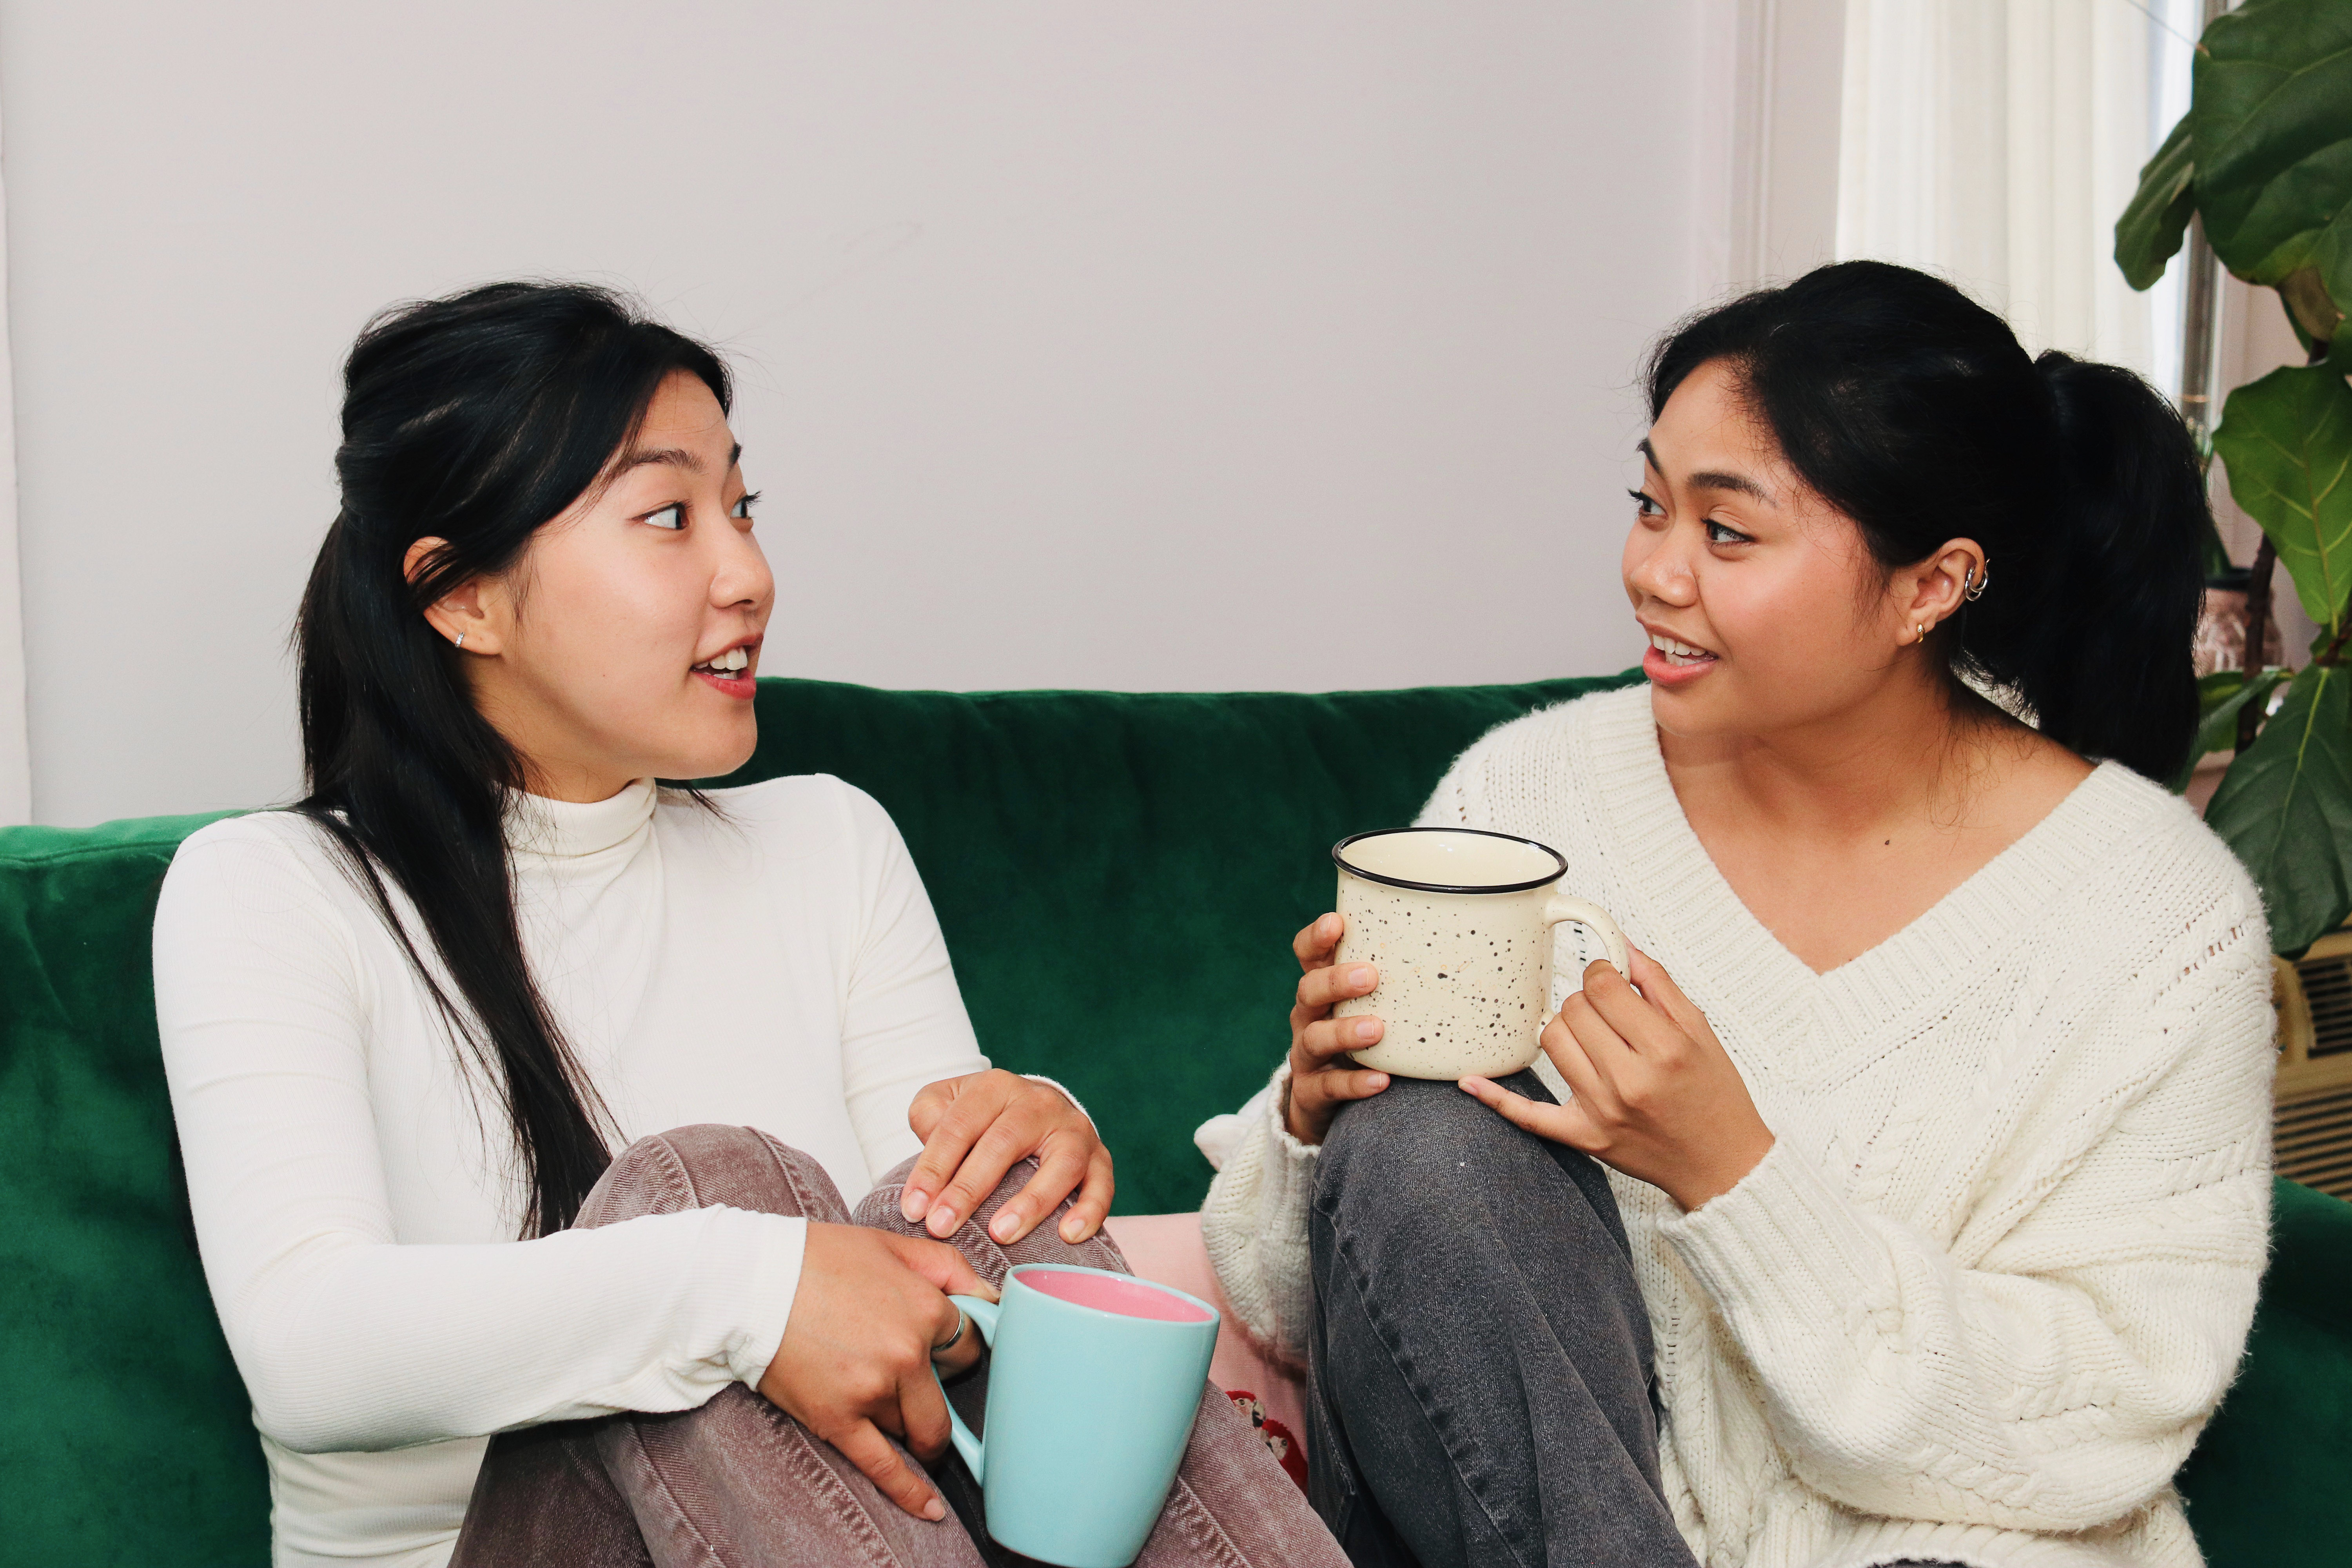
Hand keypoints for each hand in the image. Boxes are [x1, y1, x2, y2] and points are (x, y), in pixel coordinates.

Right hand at [760, 1223, 995, 1519]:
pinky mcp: (839, 1420)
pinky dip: (910, 1491)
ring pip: (913, 1426)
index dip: (957, 1348)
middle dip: (937, 1393)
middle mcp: (908, 1354)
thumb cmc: (817, 1258)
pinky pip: (885, 1467)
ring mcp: (874, 1392)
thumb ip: (951, 1267)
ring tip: (881, 1398)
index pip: (970, 1346)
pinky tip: (930, 1508)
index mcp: (925, 1309)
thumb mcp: (894, 1244)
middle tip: (916, 1381)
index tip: (945, 1351)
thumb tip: (992, 1297)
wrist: (749, 1283)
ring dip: (905, 1419)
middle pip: (947, 1397)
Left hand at [897, 1069, 1112, 1245]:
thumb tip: (927, 1167)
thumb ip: (928, 1119)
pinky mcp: (1099, 1156)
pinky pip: (1102, 1183)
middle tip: (942, 1227)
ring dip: (1031, 1202)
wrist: (1034, 1108)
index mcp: (995, 1087)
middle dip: (969, 1189)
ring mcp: (1073, 1129)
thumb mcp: (946, 1103)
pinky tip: (1069, 1235)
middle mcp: (1038, 1103)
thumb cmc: (981, 1118)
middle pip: (1004, 1143)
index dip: (933, 1169)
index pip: (959, 1126)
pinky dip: (1090, 1210)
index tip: (913, 1210)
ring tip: (1001, 1234)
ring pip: (1060, 1163)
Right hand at [1282, 912, 1391, 1144]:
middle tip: (1370, 975)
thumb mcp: (1373, 1006)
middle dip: (1336, 981)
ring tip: (1377, 1029)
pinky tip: (1381, 1080)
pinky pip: (1329, 1086)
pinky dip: (1354, 1083)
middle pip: (1309, 990)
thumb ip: (1403, 983)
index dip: (1316, 938)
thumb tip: (1478, 951)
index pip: (1308, 955)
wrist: (1327, 1101)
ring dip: (1344, 1031)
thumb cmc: (1363, 1039)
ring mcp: (1307, 1055)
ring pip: (1314, 1038)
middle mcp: (1309, 1017)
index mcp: (1322, 989)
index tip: (1337, 922)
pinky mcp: (1311, 1092)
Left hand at [1459, 947, 1772, 1210]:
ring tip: (1591, 1038)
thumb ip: (1659, 984)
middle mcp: (1629, 1079)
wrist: (1724, 1163)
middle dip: (1588, 1001)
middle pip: (1574, 1009)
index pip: (1604, 986)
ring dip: (1566, 1029)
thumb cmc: (1716, 1096)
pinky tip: (1471, 1081)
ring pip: (1552, 1041)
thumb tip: (1623, 945)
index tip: (1611, 979)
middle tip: (1609, 1014)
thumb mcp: (1700, 1031)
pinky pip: (1528, 1115)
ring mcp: (1602, 1110)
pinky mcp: (1585, 1137)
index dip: (1603, 972)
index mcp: (1664, 1048)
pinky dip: (1497, 1099)